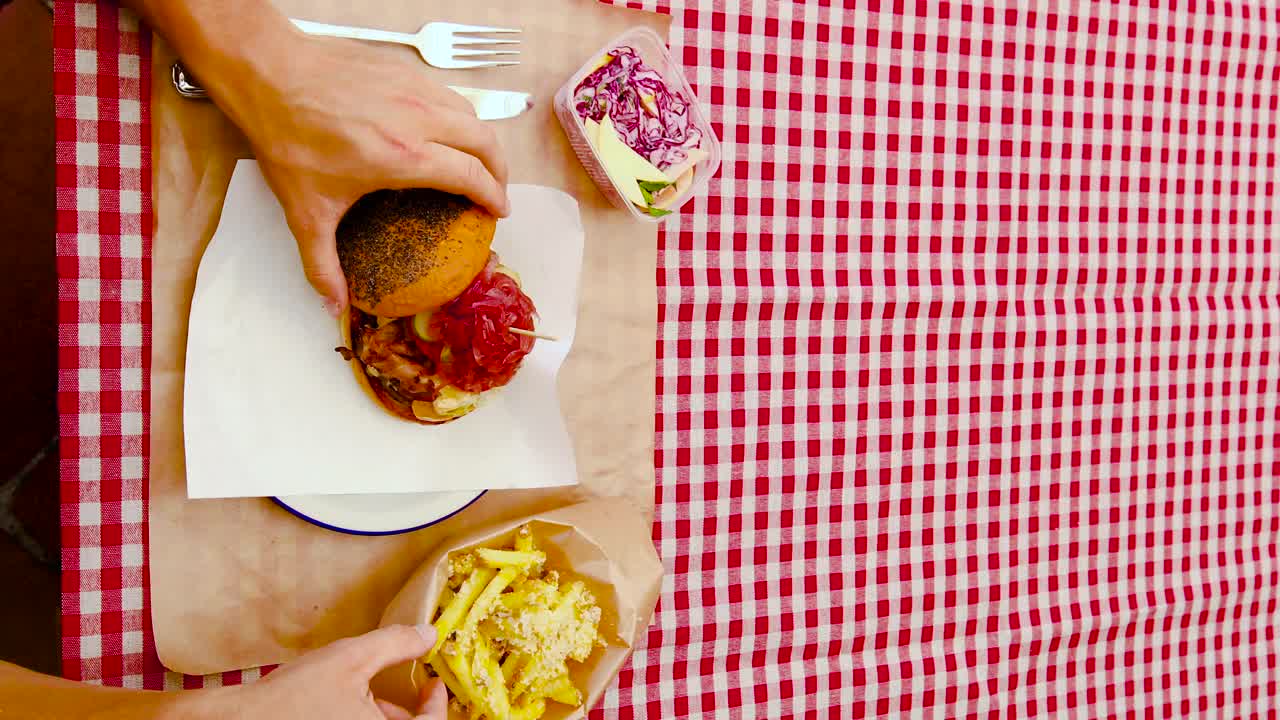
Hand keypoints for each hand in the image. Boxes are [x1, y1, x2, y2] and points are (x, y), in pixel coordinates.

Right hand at [182, 624, 446, 719]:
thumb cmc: (291, 697)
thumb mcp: (349, 659)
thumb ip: (394, 644)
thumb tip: (429, 633)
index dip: (437, 704)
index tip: (433, 683)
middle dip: (408, 711)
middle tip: (405, 686)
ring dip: (382, 716)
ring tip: (365, 694)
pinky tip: (343, 708)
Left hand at [216, 31, 509, 315]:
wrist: (267, 74)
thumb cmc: (288, 138)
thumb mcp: (306, 211)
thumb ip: (322, 264)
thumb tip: (334, 306)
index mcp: (404, 157)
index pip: (472, 174)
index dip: (493, 195)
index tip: (498, 211)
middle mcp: (418, 119)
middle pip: (484, 140)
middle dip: (500, 168)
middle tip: (496, 188)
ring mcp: (412, 88)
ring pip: (469, 112)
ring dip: (481, 138)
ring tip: (475, 158)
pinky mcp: (401, 68)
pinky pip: (445, 92)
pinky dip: (456, 113)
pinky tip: (442, 127)